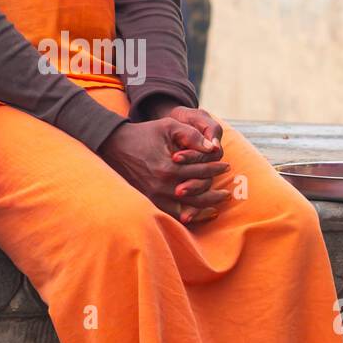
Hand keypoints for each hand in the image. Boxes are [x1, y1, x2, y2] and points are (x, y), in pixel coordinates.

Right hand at [99, 117, 229, 223]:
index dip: (216, 169)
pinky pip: (173, 215)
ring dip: (205, 208)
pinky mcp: (148, 202)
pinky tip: (198, 214)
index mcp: (168, 167)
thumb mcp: (169, 126)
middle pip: (197, 194)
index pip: (200, 172)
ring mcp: (154, 197)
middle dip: (215, 192)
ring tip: (217, 206)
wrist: (115, 145)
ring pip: (188, 209)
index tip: (226, 166)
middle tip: (227, 191)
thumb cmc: (145, 133)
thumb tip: (213, 149)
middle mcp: (161, 186)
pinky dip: (188, 216)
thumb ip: (192, 135)